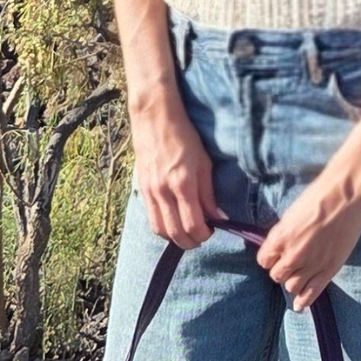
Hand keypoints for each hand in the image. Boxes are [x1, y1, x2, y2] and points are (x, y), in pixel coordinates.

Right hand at [132, 106, 228, 249]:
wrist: (154, 118)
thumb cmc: (184, 136)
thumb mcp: (204, 163)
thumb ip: (209, 193)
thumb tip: (218, 217)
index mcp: (183, 184)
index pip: (193, 224)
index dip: (204, 235)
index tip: (212, 230)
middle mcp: (164, 191)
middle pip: (175, 233)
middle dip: (190, 242)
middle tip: (201, 236)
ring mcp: (150, 191)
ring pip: (160, 230)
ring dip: (174, 238)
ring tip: (186, 232)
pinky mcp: (141, 189)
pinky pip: (151, 218)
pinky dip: (162, 226)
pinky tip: (172, 220)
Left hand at [255, 172, 360, 309]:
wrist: (345, 197)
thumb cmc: (318, 198)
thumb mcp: (291, 215)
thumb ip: (283, 235)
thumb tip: (280, 246)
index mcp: (278, 239)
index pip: (264, 261)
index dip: (270, 259)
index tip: (276, 256)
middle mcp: (291, 256)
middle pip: (277, 275)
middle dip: (282, 270)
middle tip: (290, 264)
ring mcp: (311, 265)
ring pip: (292, 287)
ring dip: (293, 283)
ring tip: (299, 277)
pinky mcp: (329, 270)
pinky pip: (312, 293)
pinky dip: (304, 301)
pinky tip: (300, 306)